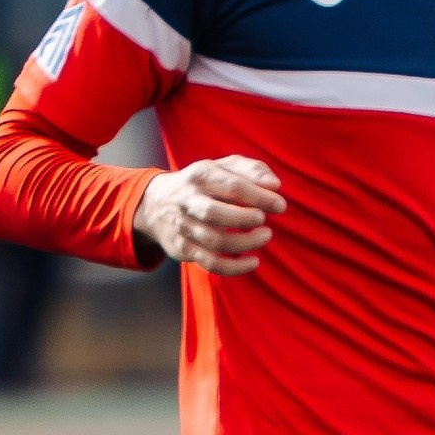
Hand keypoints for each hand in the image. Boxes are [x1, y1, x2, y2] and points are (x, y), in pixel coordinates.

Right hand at [135, 157, 284, 274]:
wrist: (154, 204)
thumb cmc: (201, 184)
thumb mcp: (222, 167)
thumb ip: (252, 170)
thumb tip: (275, 185)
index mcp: (200, 175)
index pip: (232, 186)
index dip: (260, 197)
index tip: (279, 205)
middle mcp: (188, 200)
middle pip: (215, 213)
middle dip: (245, 219)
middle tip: (264, 221)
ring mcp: (183, 227)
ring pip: (214, 241)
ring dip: (245, 242)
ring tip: (264, 236)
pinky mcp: (183, 249)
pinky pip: (210, 263)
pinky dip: (234, 267)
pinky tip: (253, 262)